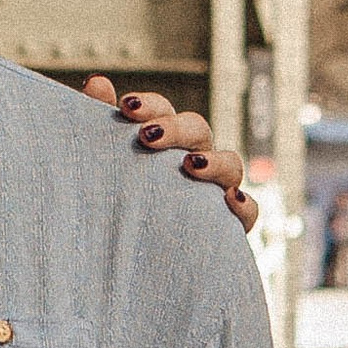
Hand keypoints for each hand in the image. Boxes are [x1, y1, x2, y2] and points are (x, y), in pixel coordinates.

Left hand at [83, 79, 259, 233]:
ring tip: (189, 165)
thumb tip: (97, 81)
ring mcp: (214, 192)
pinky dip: (245, 204)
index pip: (164, 112)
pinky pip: (250, 212)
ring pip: (231, 165)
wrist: (127, 266)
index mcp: (164, 142)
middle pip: (198, 130)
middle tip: (147, 135)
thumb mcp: (102, 165)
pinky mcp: (228, 227)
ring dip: (214, 161)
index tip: (126, 106)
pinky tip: (229, 201)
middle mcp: (193, 161)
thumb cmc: (114, 203)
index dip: (151, 105)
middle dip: (176, 128)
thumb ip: (98, 126)